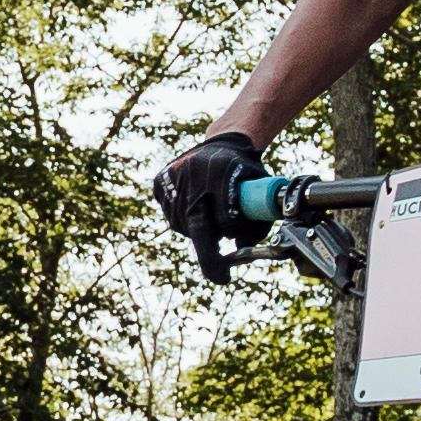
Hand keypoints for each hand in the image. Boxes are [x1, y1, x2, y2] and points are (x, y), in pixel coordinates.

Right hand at [154, 130, 269, 280]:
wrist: (223, 144)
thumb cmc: (246, 173)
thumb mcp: (260, 191)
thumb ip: (257, 221)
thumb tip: (240, 249)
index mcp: (222, 172)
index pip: (225, 219)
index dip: (231, 239)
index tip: (229, 266)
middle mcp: (193, 173)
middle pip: (199, 227)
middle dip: (210, 256)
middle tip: (220, 276)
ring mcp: (173, 177)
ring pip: (184, 226)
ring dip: (199, 233)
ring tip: (212, 221)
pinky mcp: (160, 182)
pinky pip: (173, 217)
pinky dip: (185, 222)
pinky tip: (196, 210)